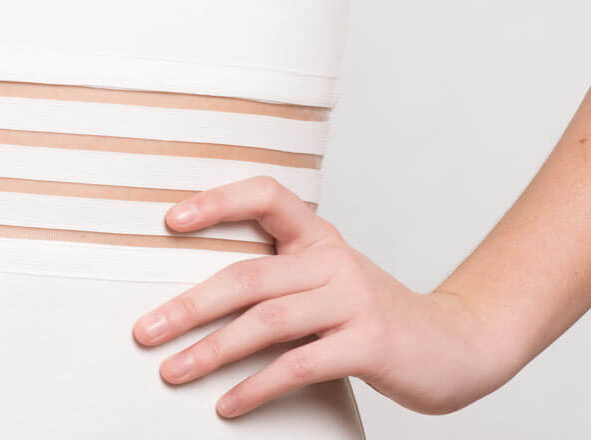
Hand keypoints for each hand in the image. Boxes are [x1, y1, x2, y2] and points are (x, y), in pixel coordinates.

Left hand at [131, 174, 507, 418]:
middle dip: (189, 305)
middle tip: (146, 330)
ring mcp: (352, 300)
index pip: (265, 195)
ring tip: (173, 371)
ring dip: (211, 351)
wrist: (455, 345)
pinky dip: (257, 388)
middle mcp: (332, 259)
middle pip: (247, 274)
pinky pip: (298, 365)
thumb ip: (281, 277)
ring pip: (266, 321)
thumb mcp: (329, 280)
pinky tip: (228, 405)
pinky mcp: (367, 344)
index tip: (169, 221)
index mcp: (318, 236)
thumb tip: (199, 296)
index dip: (217, 201)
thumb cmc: (373, 315)